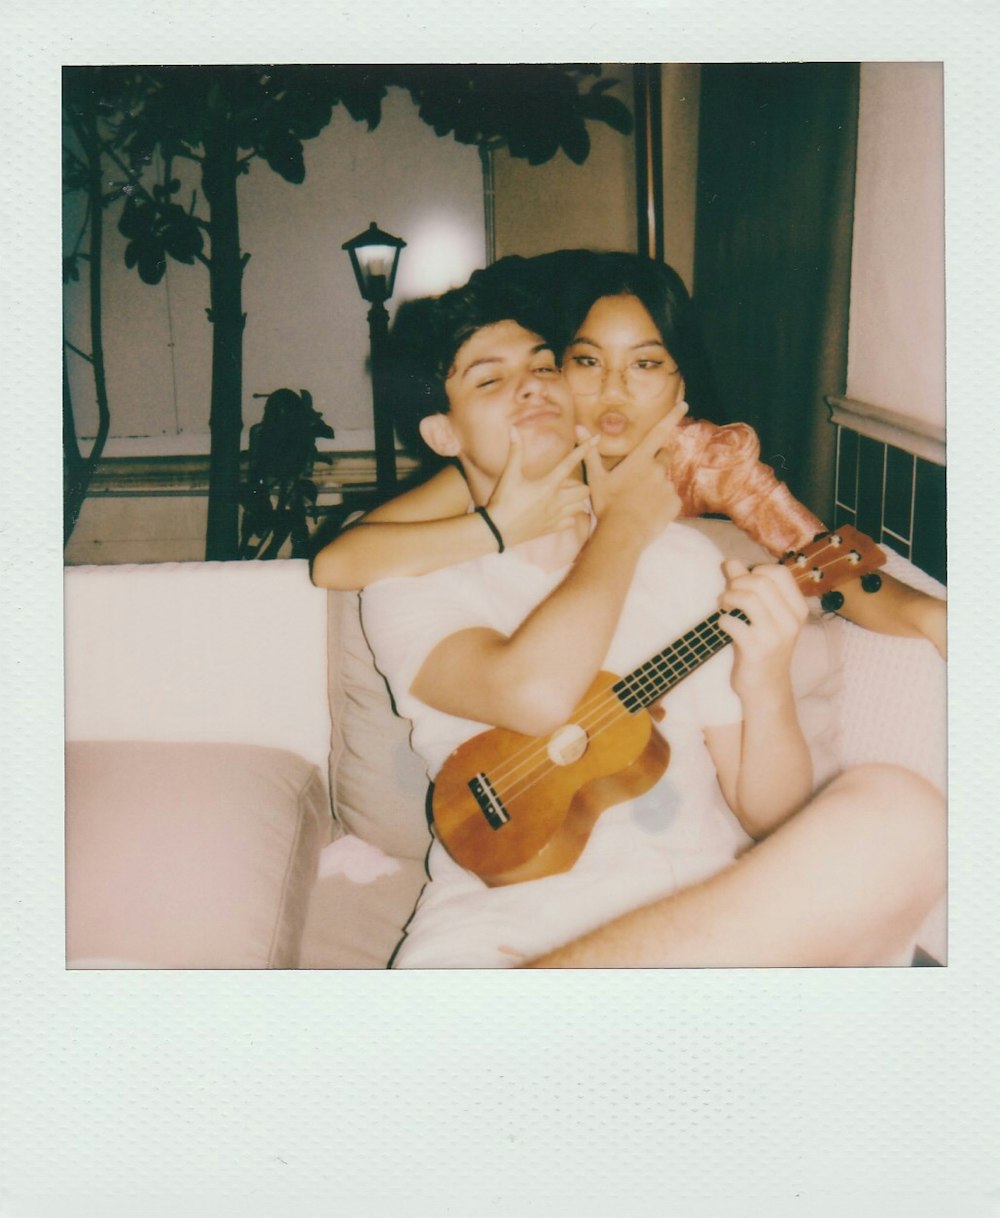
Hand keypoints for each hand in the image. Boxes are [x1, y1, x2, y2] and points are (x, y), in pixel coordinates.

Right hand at [485, 427, 594, 545]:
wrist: (497, 531)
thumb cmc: (503, 501)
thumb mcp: (509, 475)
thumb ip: (515, 451)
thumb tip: (513, 428)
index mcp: (548, 485)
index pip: (570, 463)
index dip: (584, 449)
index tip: (596, 439)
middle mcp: (557, 501)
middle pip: (585, 490)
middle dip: (580, 484)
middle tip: (566, 482)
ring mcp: (556, 516)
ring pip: (581, 507)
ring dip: (577, 500)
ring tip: (565, 496)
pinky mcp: (553, 528)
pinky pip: (572, 522)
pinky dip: (570, 516)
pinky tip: (559, 512)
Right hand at [579, 400, 687, 516]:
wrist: (623, 534)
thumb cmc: (607, 505)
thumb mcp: (596, 478)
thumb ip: (590, 452)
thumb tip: (579, 427)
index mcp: (640, 459)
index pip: (659, 431)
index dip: (672, 416)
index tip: (683, 404)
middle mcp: (657, 469)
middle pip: (664, 455)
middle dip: (656, 461)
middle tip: (641, 477)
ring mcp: (668, 486)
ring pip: (666, 479)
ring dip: (657, 484)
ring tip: (641, 500)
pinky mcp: (675, 503)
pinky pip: (671, 498)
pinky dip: (663, 502)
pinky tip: (649, 511)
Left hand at [716, 559, 806, 699]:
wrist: (767, 689)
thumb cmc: (763, 647)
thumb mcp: (764, 616)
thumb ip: (749, 588)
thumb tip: (730, 562)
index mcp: (797, 608)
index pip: (779, 572)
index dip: (755, 571)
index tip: (743, 584)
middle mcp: (791, 621)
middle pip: (760, 581)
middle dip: (737, 583)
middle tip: (728, 597)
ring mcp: (775, 636)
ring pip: (748, 598)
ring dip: (728, 598)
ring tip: (724, 607)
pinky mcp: (757, 650)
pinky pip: (734, 623)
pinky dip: (723, 620)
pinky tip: (724, 625)